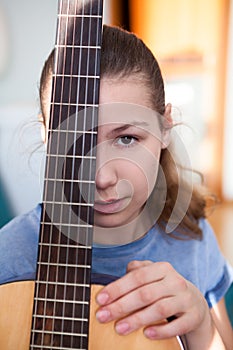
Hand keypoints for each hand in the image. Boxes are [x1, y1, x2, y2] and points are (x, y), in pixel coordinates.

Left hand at [95, 260, 217, 347]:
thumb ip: (136, 271)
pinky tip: (146, 334)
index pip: (137, 277)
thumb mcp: (152, 274)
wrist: (194, 302)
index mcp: (162, 268)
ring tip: (119, 328)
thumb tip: (121, 274)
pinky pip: (177, 326)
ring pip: (159, 309)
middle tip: (103, 316)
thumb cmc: (164, 287)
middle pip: (145, 294)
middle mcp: (175, 281)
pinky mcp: (193, 317)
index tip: (100, 299)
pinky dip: (160, 331)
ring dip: (137, 320)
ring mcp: (185, 299)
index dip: (117, 288)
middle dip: (122, 306)